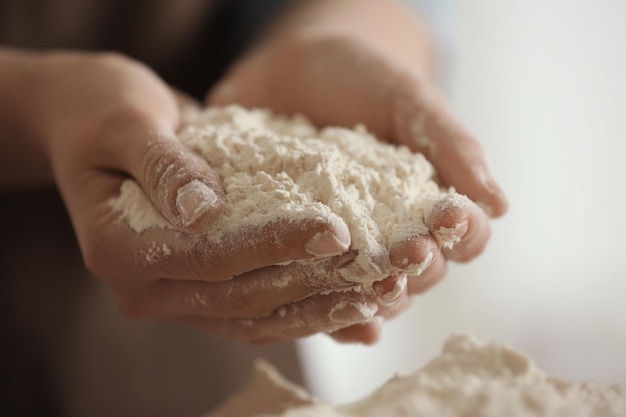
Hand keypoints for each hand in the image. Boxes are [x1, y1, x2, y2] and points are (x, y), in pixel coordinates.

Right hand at [16, 51, 381, 343]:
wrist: (93, 124)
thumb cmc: (102, 112)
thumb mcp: (126, 122)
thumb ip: (163, 165)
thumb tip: (203, 208)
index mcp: (120, 252)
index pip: (210, 258)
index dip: (275, 245)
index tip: (335, 229)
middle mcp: (145, 289)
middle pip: (239, 299)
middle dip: (309, 282)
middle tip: (372, 266)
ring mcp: (172, 295)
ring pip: (254, 316)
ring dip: (316, 308)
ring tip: (375, 293)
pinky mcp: (199, 288)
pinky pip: (255, 310)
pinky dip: (302, 308)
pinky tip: (349, 304)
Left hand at [207, 5, 507, 342]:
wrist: (291, 70)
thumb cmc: (361, 80)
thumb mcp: (409, 101)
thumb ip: (452, 146)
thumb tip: (499, 204)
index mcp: (431, 201)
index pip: (465, 235)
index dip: (465, 232)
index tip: (451, 216)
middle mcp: (394, 232)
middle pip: (422, 272)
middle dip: (420, 266)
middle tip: (408, 252)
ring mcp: (348, 245)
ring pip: (373, 290)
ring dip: (377, 295)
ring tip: (372, 287)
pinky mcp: (301, 249)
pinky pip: (316, 291)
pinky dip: (324, 308)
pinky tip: (325, 312)